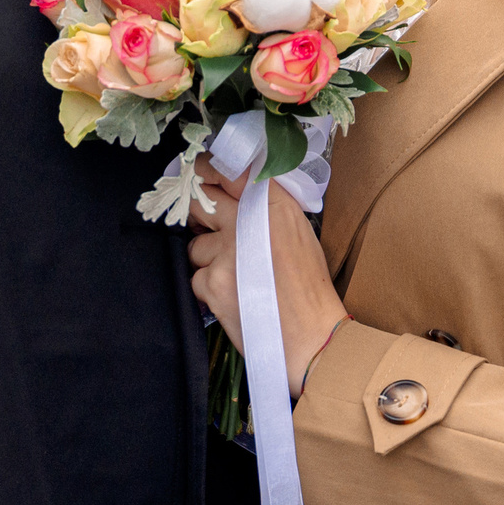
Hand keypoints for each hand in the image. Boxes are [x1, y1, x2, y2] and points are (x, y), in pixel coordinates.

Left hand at [188, 168, 349, 399]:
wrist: (309, 335)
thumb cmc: (308, 286)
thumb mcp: (297, 230)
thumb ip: (265, 208)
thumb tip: (234, 199)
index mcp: (272, 203)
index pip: (227, 169)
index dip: (206, 170)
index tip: (199, 174)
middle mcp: (245, 221)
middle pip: (199, 202)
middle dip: (198, 214)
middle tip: (207, 226)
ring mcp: (225, 252)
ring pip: (194, 245)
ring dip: (207, 258)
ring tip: (232, 275)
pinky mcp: (211, 282)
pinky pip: (196, 277)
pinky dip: (208, 288)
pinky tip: (231, 297)